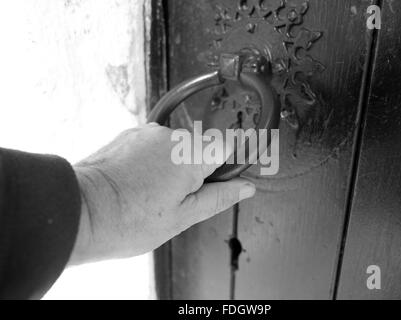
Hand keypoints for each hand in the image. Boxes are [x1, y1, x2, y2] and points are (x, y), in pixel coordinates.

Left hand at [69, 123, 255, 264]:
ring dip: (174, 166)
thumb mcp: (184, 217)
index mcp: (191, 155)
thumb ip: (220, 197)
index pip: (229, 144)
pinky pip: (155, 145)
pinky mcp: (129, 135)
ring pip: (177, 147)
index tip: (222, 181)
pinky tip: (139, 183)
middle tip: (179, 198)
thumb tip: (245, 187)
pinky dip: (154, 161)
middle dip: (198, 170)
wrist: (81, 212)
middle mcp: (171, 136)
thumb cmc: (127, 220)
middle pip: (202, 147)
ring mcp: (147, 132)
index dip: (229, 164)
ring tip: (153, 193)